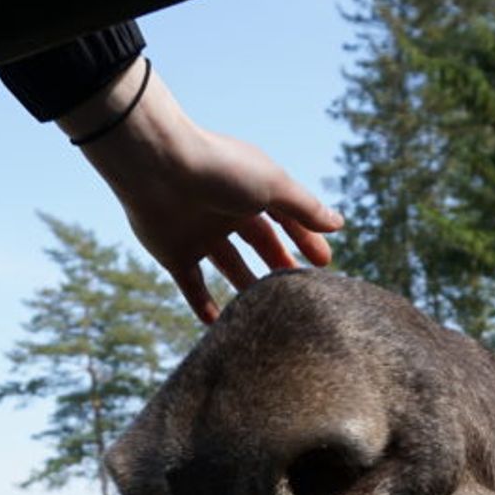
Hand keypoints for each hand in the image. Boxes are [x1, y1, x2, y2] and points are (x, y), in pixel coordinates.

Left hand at [67, 59, 344, 322]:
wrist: (157, 167)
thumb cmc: (221, 169)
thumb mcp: (273, 186)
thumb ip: (305, 208)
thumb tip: (338, 224)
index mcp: (249, 190)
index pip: (285, 218)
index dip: (305, 238)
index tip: (324, 263)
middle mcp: (225, 211)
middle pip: (259, 242)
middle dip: (279, 264)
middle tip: (302, 292)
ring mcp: (199, 233)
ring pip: (229, 265)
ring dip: (248, 287)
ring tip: (271, 312)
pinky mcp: (173, 254)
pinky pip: (192, 286)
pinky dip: (205, 306)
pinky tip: (222, 327)